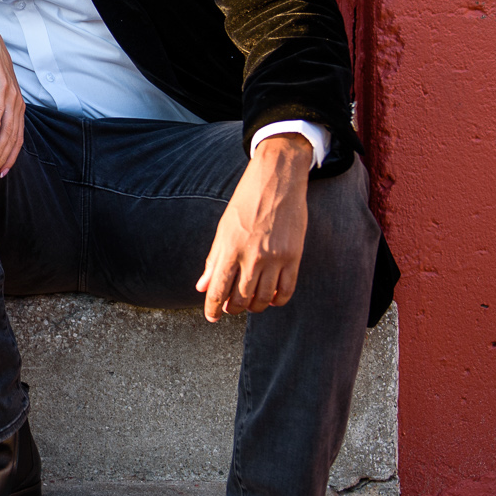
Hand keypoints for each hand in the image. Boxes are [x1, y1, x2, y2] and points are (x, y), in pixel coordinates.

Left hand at [195, 134, 312, 321]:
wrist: (277, 178)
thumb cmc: (247, 201)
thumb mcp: (224, 227)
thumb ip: (214, 259)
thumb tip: (202, 286)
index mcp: (230, 248)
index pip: (218, 290)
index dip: (212, 308)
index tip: (211, 317)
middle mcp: (252, 256)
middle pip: (240, 299)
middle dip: (233, 308)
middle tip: (230, 307)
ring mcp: (275, 258)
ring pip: (263, 299)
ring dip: (254, 306)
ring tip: (250, 302)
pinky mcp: (294, 256)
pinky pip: (286, 290)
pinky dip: (277, 300)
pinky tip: (271, 298)